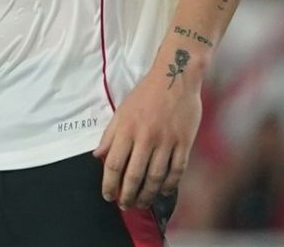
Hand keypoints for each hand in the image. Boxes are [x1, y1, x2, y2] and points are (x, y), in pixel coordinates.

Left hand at [93, 62, 201, 209]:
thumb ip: (110, 134)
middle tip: (124, 205)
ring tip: (141, 203)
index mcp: (127, 129)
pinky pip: (177, 170)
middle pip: (134, 175)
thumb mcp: (122, 111)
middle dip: (127, 195)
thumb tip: (98, 155)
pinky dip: (169, 185)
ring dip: (147, 194)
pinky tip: (162, 192)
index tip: (107, 195)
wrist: (175, 77)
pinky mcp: (184, 142)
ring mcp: (167, 141)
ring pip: (156, 176)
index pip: (114, 164)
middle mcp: (146, 137)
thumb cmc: (146, 94)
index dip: (109, 183)